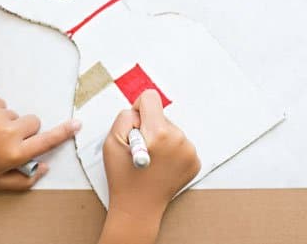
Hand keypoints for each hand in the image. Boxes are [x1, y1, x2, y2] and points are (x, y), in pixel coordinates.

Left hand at [0, 96, 80, 189]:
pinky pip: (0, 104)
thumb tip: (44, 166)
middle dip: (26, 130)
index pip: (46, 141)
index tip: (77, 123)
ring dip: (7, 122)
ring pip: (15, 114)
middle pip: (33, 122)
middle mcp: (8, 132)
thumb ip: (23, 180)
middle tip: (7, 141)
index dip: (63, 132)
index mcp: (13, 153)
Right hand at [98, 89, 199, 243]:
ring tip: (151, 160)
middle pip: (160, 116)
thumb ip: (125, 117)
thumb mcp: (111, 141)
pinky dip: (169, 151)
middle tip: (141, 150)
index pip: (151, 98)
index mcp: (158, 132)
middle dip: (148, 128)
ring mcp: (189, 151)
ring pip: (170, 129)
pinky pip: (179, 143)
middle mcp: (179, 139)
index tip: (135, 125)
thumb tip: (140, 110)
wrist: (138, 208)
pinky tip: (160, 165)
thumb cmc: (123, 177)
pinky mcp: (194, 161)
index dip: (138, 108)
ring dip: (159, 139)